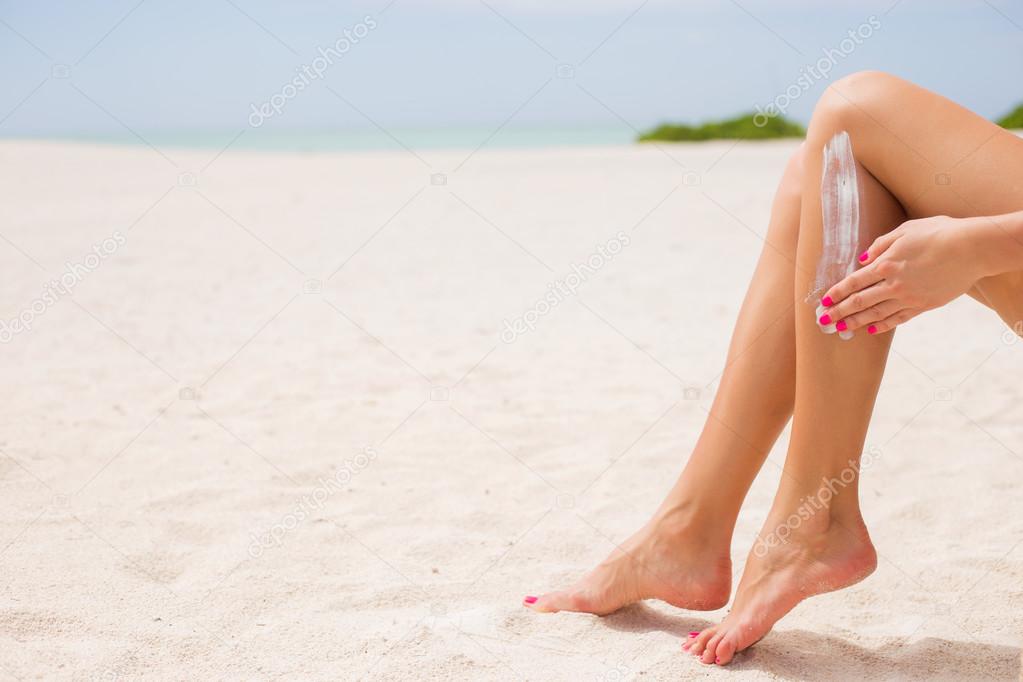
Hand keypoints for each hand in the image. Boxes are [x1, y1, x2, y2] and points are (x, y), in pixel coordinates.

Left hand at [819, 216, 987, 334]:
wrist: (973, 248)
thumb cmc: (940, 233)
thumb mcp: (906, 230)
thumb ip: (881, 245)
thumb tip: (862, 259)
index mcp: (887, 263)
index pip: (854, 282)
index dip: (837, 293)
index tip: (824, 301)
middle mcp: (895, 284)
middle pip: (860, 301)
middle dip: (840, 312)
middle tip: (824, 322)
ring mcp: (910, 297)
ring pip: (877, 314)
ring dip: (856, 322)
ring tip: (842, 329)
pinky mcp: (924, 305)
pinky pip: (899, 319)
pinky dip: (884, 325)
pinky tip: (871, 329)